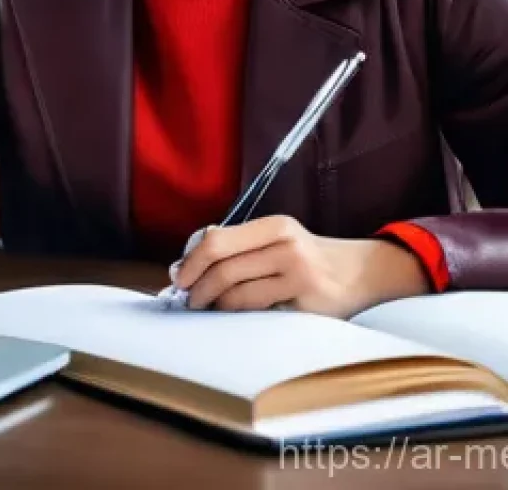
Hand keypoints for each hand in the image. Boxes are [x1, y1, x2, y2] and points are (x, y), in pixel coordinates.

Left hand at [171, 215, 430, 317]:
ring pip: (238, 296)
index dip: (191, 261)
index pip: (217, 240)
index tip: (178, 276)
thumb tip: (189, 257)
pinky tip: (235, 318)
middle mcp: (287, 248)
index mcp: (275, 226)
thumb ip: (239, 241)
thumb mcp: (279, 237)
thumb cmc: (309, 256)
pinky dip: (240, 317)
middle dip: (197, 288)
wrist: (365, 273)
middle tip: (187, 299)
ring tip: (207, 309)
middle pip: (223, 269)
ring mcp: (300, 279)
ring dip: (214, 306)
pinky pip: (261, 315)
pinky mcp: (309, 308)